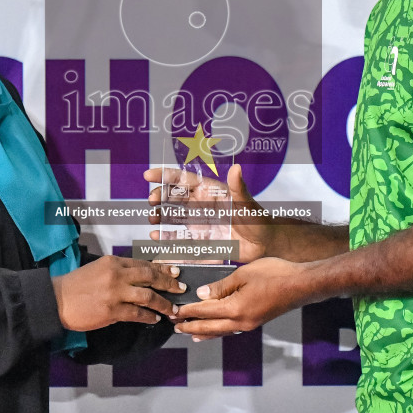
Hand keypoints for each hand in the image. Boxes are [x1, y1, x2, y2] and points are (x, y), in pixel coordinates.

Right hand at [51, 256, 183, 331]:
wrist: (56, 300)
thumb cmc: (75, 285)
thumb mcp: (97, 269)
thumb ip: (118, 271)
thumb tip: (139, 278)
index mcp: (113, 262)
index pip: (143, 264)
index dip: (161, 269)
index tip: (174, 273)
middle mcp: (116, 275)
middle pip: (150, 277)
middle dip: (168, 283)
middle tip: (180, 288)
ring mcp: (115, 293)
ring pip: (148, 296)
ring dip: (163, 303)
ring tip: (172, 309)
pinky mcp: (112, 311)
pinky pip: (137, 314)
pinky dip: (149, 316)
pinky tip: (155, 319)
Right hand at [144, 163, 271, 261]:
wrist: (264, 244)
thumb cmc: (258, 219)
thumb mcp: (247, 204)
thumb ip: (239, 188)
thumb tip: (236, 168)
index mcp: (209, 191)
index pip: (183, 179)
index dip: (165, 176)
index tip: (148, 176)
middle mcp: (200, 205)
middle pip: (174, 197)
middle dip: (160, 197)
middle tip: (151, 201)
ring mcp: (198, 222)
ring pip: (174, 217)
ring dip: (161, 216)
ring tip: (153, 219)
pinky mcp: (200, 240)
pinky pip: (180, 238)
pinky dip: (167, 237)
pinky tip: (157, 237)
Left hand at [172, 257, 309, 340]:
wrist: (302, 285)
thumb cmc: (276, 275)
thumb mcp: (244, 274)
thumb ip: (221, 286)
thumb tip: (202, 294)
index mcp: (235, 309)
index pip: (204, 311)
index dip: (187, 311)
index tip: (174, 311)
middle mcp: (241, 322)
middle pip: (209, 327)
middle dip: (190, 326)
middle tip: (175, 327)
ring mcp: (249, 324)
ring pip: (220, 332)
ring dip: (203, 332)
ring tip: (189, 333)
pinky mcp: (255, 322)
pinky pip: (231, 330)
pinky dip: (218, 331)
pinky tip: (215, 330)